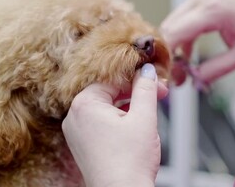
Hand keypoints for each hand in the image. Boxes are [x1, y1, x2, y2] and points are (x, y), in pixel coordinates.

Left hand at [62, 63, 166, 186]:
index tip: (157, 82)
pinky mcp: (83, 145)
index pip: (114, 79)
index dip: (139, 79)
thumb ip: (145, 88)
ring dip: (130, 107)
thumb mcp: (144, 117)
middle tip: (159, 95)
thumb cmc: (130, 163)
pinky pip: (102, 122)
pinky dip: (120, 120)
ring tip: (149, 116)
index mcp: (84, 104)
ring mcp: (77, 132)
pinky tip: (136, 127)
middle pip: (110, 92)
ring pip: (108, 107)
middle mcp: (75, 116)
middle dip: (136, 93)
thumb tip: (146, 70)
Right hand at [161, 0, 234, 84]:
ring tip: (184, 68)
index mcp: (212, 9)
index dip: (167, 56)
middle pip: (168, 28)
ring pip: (172, 23)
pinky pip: (182, 18)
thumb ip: (217, 69)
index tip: (169, 76)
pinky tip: (189, 54)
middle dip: (168, 54)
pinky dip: (182, 36)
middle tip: (177, 76)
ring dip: (174, 46)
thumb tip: (195, 80)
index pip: (173, 33)